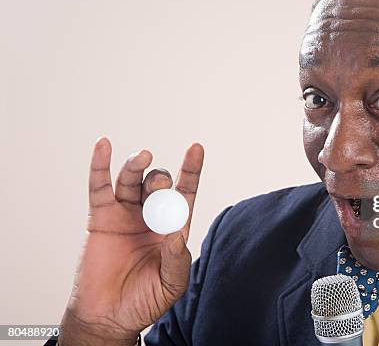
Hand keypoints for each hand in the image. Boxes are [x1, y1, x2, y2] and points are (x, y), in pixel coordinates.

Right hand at [58, 138, 203, 344]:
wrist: (109, 317)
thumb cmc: (144, 300)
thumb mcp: (171, 284)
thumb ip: (177, 260)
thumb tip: (175, 234)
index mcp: (172, 227)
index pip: (184, 193)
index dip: (191, 170)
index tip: (196, 148)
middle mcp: (150, 216)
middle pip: (158, 184)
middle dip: (160, 180)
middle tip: (158, 187)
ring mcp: (125, 214)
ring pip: (131, 180)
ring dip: (137, 165)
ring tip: (143, 157)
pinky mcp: (101, 218)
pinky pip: (99, 187)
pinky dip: (99, 165)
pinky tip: (103, 145)